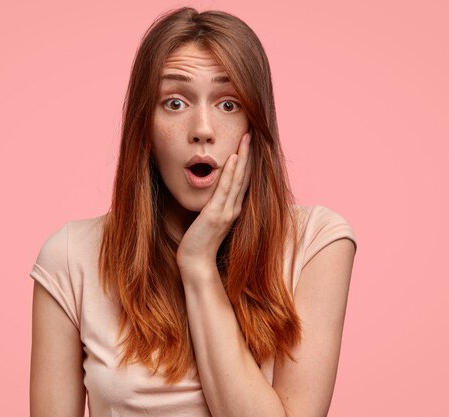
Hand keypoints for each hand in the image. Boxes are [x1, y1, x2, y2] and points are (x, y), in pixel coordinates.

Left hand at [176, 131, 251, 279]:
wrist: (196, 262)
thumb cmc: (199, 242)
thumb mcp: (208, 219)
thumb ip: (213, 205)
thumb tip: (210, 192)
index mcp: (233, 208)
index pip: (243, 179)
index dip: (247, 160)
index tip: (248, 142)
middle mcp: (234, 208)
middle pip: (245, 175)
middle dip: (249, 153)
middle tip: (252, 132)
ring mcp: (227, 211)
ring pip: (238, 178)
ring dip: (243, 156)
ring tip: (246, 137)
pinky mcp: (216, 214)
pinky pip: (225, 189)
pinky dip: (231, 172)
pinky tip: (233, 157)